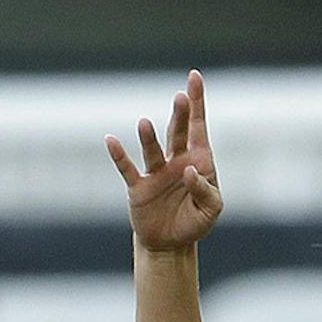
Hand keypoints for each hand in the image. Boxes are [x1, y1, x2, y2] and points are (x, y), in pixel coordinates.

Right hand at [107, 69, 222, 251]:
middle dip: (179, 115)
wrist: (170, 244)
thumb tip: (189, 171)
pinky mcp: (139, 188)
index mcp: (198, 159)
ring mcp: (156, 172)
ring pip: (153, 150)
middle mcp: (176, 160)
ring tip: (144, 123)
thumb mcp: (211, 209)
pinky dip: (119, 155)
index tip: (194, 77)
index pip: (198, 125)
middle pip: (177, 132)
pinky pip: (127, 169)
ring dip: (149, 137)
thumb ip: (205, 190)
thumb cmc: (194, 221)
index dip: (197, 101)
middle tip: (180, 98)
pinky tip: (111, 140)